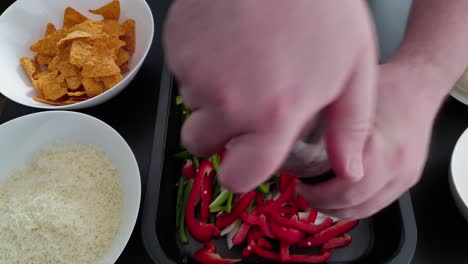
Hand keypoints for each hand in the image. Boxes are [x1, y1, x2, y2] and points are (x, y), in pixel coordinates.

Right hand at [163, 0, 376, 191]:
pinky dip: (199, 63)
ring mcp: (196, 73)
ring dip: (210, 94)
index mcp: (273, 117)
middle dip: (217, 132)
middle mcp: (228, 103)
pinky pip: (181, 70)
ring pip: (192, 104)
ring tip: (242, 61)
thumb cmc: (320, 8)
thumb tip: (349, 169)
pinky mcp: (178, 46)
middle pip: (202, 143)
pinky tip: (228, 42)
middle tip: (242, 103)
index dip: (240, 171)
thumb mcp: (354, 70)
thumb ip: (349, 127)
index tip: (244, 158)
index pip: (237, 177)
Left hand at [298, 61, 445, 218]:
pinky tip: (338, 193)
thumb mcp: (347, 99)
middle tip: (303, 192)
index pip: (345, 190)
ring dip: (338, 209)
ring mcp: (406, 176)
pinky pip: (377, 203)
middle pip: (354, 206)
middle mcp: (397, 167)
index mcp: (381, 148)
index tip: (298, 185)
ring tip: (317, 195)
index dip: (317, 194)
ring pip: (366, 210)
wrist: (419, 86)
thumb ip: (326, 125)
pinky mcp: (408, 180)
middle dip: (323, 204)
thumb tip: (291, 140)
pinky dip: (354, 204)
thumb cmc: (384, 87)